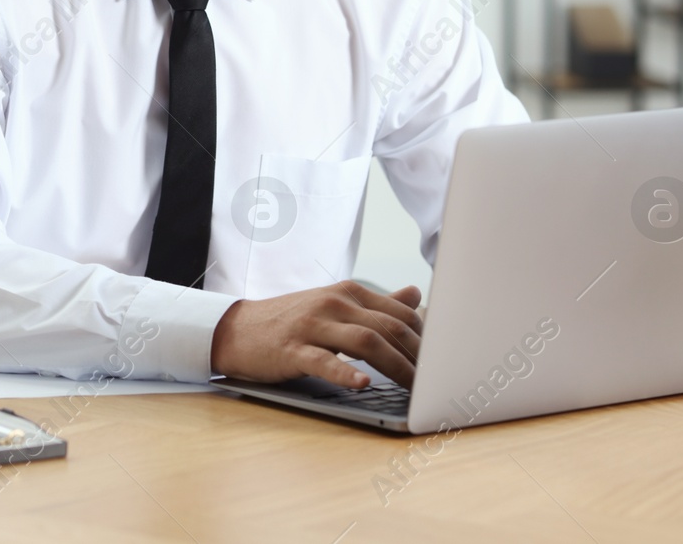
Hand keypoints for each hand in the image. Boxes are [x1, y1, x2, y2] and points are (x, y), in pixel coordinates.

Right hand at [210, 281, 423, 388]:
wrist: (237, 329)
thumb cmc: (291, 322)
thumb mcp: (335, 306)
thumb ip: (377, 303)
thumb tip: (416, 294)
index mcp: (348, 293)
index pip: (400, 313)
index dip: (427, 338)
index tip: (445, 360)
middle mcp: (334, 303)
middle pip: (388, 327)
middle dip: (419, 356)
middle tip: (439, 380)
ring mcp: (312, 325)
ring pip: (365, 342)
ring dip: (396, 367)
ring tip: (416, 388)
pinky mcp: (292, 349)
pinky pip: (324, 361)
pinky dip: (345, 373)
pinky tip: (363, 384)